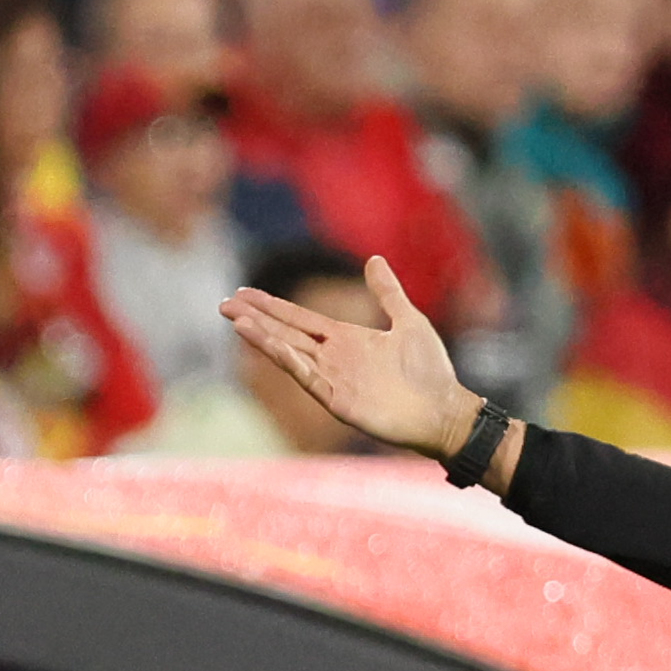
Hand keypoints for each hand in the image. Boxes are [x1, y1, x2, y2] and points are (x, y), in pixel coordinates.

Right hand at [219, 256, 480, 461]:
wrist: (447, 411)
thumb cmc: (432, 372)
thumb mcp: (409, 321)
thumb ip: (388, 293)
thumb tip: (374, 259)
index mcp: (346, 339)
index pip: (300, 319)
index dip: (272, 306)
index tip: (243, 292)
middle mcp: (334, 358)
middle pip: (286, 333)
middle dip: (255, 319)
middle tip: (223, 303)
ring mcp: (334, 380)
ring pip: (290, 353)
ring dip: (263, 338)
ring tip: (236, 320)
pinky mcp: (338, 400)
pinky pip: (308, 377)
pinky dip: (287, 360)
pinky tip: (270, 344)